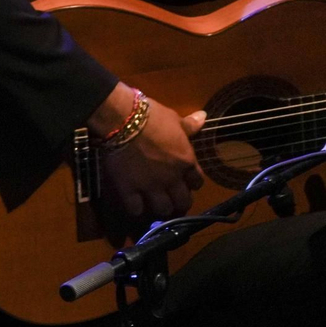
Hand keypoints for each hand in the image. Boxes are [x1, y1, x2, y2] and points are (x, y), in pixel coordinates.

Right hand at [91, 83, 205, 230]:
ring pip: (162, 209)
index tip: (187, 181)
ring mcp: (150, 186)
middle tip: (173, 200)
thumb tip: (203, 117)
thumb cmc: (151, 116)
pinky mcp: (129, 190)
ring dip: (161, 208)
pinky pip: (136, 209)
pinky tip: (135, 204)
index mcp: (185, 161)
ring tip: (155, 204)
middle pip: (183, 202)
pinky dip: (136, 209)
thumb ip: (189, 125)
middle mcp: (171, 178)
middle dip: (180, 203)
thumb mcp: (173, 118)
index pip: (197, 182)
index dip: (193, 183)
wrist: (122, 121)